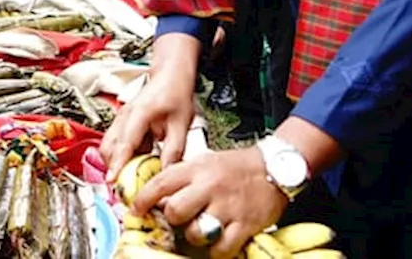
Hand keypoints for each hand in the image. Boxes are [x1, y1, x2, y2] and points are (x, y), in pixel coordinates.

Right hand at [99, 33, 198, 176]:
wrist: (170, 74)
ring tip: (135, 175)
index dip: (117, 164)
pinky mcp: (122, 123)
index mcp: (139, 114)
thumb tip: (166, 174)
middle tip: (126, 187)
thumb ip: (174, 151)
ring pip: (109, 146)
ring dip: (118, 162)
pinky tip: (140, 159)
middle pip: (108, 147)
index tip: (112, 181)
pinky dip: (123, 155)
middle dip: (114, 168)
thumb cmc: (175, 94)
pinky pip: (116, 144)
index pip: (124, 144)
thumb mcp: (181, 124)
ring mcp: (120, 119)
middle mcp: (124, 116)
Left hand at [134, 147, 284, 258]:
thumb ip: (183, 178)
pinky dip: (216, 250)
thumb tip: (157, 198)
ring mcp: (228, 207)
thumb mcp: (205, 162)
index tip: (137, 209)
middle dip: (172, 219)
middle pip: (175, 211)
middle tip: (179, 219)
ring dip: (194, 236)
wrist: (275, 168)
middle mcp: (210, 186)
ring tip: (202, 228)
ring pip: (196, 233)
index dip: (144, 199)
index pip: (161, 183)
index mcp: (198, 168)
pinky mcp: (244, 224)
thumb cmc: (236, 167)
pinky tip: (217, 242)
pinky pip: (221, 248)